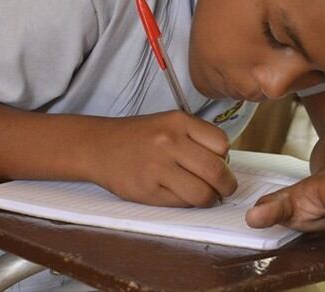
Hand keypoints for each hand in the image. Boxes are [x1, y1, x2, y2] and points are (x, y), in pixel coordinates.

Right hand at [87, 111, 234, 207]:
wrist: (98, 146)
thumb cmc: (140, 136)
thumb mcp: (169, 123)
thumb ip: (197, 138)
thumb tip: (226, 164)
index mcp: (179, 121)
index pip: (222, 144)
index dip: (226, 158)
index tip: (221, 164)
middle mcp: (169, 142)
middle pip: (217, 171)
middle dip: (227, 185)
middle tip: (224, 189)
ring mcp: (157, 167)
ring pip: (203, 193)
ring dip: (210, 198)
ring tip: (205, 195)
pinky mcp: (148, 191)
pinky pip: (182, 203)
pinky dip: (188, 203)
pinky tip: (182, 195)